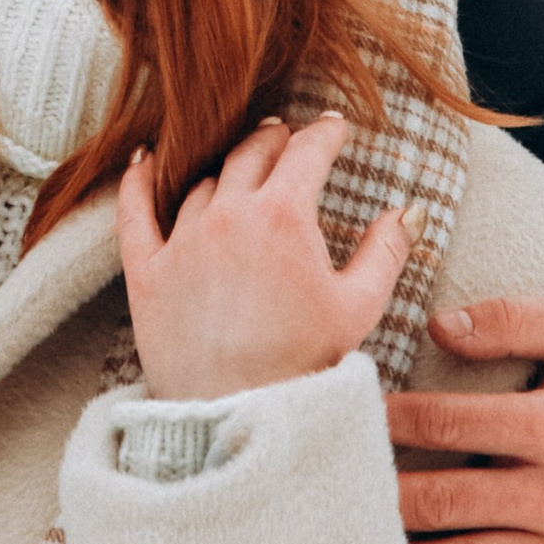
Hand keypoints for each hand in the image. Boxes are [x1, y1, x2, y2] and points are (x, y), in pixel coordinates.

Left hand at [118, 113, 417, 399]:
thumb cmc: (304, 366)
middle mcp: (229, 213)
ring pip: (204, 181)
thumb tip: (409, 210)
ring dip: (225, 168)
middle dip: (276, 140)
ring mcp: (182, 238)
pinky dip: (138, 178)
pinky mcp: (146, 267)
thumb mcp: (358, 307)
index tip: (334, 127)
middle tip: (288, 138)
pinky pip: (134, 208)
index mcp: (283, 216)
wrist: (240, 416)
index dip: (325, 134)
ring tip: (239, 167)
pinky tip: (144, 159)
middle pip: (252, 153)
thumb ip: (386, 251)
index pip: (306, 152)